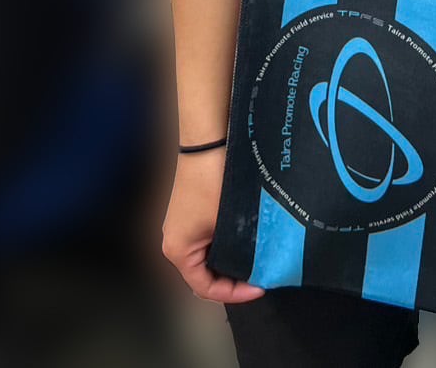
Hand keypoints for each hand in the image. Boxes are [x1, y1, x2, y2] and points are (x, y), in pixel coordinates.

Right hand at [162, 148, 265, 304]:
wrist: (206, 141)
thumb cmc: (212, 182)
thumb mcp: (227, 223)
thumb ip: (239, 251)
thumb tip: (259, 266)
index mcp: (178, 252)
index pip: (206, 288)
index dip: (234, 293)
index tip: (260, 286)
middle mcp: (174, 242)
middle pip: (205, 275)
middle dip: (233, 278)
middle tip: (260, 275)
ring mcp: (182, 226)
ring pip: (208, 257)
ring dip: (231, 260)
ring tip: (256, 260)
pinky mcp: (191, 213)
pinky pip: (208, 240)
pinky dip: (226, 245)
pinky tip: (246, 240)